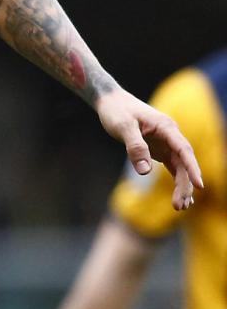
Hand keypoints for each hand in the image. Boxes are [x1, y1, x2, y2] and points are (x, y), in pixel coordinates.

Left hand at [95, 87, 203, 209]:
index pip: (184, 150)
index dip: (192, 168)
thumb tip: (145, 172)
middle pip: (184, 163)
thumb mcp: (122, 127)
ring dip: (181, 187)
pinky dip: (176, 182)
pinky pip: (173, 168)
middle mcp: (170, 136)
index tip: (198, 185)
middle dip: (184, 185)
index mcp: (166, 127)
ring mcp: (166, 143)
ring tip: (179, 207)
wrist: (110, 101)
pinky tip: (179, 197)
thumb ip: (135, 147)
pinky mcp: (159, 150)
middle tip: (178, 206)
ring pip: (180, 168)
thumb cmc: (116, 111)